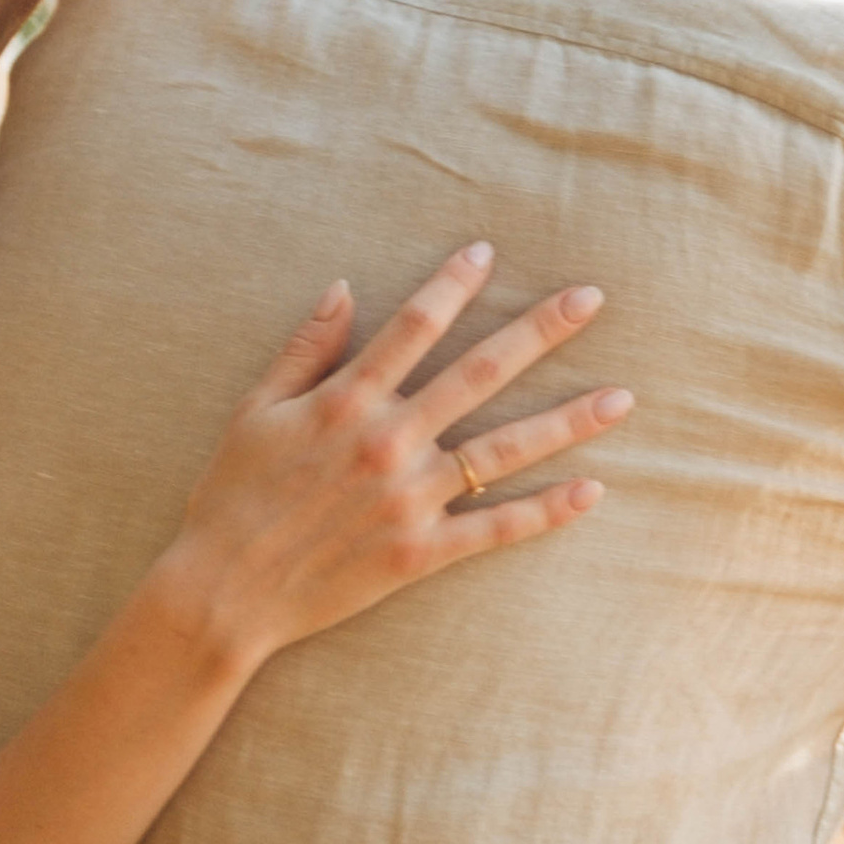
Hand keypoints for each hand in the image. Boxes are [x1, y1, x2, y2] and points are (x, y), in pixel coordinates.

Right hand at [147, 243, 630, 677]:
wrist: (221, 591)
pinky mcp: (420, 552)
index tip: (488, 251)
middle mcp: (388, 442)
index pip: (413, 326)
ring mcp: (409, 499)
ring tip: (622, 397)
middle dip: (540, 331)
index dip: (452, 285)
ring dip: (567, 421)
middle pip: (479, 373)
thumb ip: (304, 349)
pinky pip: (494, 529)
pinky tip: (591, 491)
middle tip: (591, 298)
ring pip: (503, 451)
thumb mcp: (256, 410)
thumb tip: (342, 289)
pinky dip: (544, 512)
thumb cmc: (230, 496)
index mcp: (346, 400)